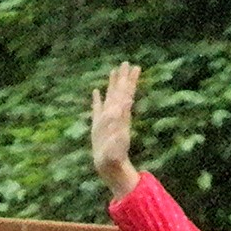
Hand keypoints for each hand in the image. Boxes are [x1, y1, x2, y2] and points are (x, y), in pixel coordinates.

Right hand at [89, 61, 144, 191]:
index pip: (126, 95)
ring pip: (110, 98)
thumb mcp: (116, 144)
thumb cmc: (113, 158)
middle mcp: (115, 116)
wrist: (109, 168)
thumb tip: (119, 111)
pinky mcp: (98, 126)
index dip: (130, 82)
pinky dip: (97, 100)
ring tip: (115, 71)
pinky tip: (95, 92)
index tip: (135, 69)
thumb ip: (117, 128)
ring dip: (113, 84)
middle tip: (127, 63)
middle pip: (120, 93)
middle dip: (123, 78)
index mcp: (120, 117)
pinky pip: (97, 109)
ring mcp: (107, 120)